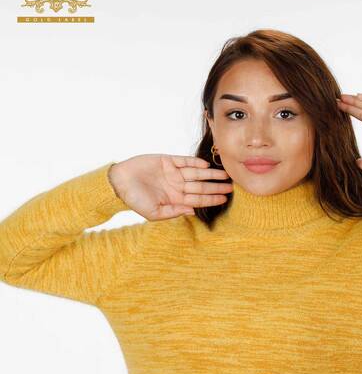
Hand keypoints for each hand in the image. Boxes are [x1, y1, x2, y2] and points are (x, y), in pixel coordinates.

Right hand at [108, 154, 233, 220]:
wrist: (118, 183)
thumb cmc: (134, 200)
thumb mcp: (154, 213)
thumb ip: (174, 212)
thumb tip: (192, 213)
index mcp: (175, 199)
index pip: (198, 199)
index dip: (212, 199)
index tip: (225, 199)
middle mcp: (177, 186)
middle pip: (201, 186)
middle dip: (216, 187)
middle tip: (231, 186)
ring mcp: (173, 173)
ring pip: (197, 173)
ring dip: (211, 174)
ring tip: (224, 174)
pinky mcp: (167, 160)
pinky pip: (184, 161)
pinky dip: (195, 162)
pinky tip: (206, 164)